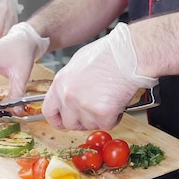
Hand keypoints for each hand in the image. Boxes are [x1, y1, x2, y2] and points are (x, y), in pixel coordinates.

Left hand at [42, 23, 157, 129]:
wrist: (129, 53)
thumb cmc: (109, 53)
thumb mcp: (78, 64)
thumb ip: (70, 83)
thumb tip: (70, 94)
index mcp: (59, 83)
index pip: (49, 112)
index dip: (58, 120)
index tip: (64, 122)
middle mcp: (68, 96)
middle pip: (69, 123)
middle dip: (83, 120)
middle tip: (95, 109)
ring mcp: (83, 105)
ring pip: (90, 125)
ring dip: (100, 117)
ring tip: (109, 98)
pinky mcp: (102, 112)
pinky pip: (107, 124)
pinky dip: (115, 117)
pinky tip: (117, 101)